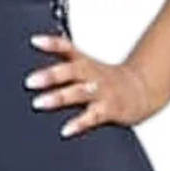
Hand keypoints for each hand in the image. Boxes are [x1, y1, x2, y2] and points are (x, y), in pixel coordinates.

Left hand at [24, 34, 155, 135]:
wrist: (139, 91)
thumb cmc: (105, 80)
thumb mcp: (85, 65)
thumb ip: (62, 60)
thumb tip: (34, 54)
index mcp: (84, 62)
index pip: (67, 48)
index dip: (52, 44)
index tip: (35, 41)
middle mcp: (91, 75)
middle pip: (71, 71)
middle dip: (50, 76)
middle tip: (30, 81)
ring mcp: (100, 92)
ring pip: (79, 93)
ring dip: (59, 97)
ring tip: (39, 103)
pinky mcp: (108, 109)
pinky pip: (93, 117)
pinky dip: (79, 123)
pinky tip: (66, 129)